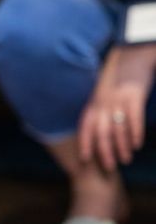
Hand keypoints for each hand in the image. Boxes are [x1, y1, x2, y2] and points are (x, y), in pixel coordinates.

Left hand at [78, 45, 155, 170]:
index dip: (84, 143)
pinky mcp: (134, 96)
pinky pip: (134, 118)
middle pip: (101, 132)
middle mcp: (103, 103)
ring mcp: (118, 100)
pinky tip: (138, 144)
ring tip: (126, 158)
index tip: (85, 160)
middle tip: (109, 167)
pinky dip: (135, 132)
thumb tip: (97, 129)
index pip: (86, 127)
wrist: (131, 56)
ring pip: (118, 128)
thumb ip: (98, 109)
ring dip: (122, 146)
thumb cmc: (117, 79)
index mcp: (93, 103)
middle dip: (104, 151)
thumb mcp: (101, 93)